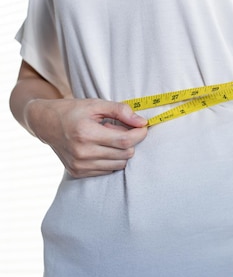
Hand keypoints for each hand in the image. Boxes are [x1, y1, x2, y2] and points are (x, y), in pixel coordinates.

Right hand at [26, 98, 147, 177]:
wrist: (46, 123)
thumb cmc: (73, 111)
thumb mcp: (96, 104)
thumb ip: (121, 111)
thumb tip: (142, 122)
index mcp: (86, 133)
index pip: (125, 141)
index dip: (139, 134)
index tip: (143, 127)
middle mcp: (82, 153)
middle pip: (125, 154)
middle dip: (130, 141)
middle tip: (120, 129)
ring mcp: (79, 165)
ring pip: (119, 164)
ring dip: (121, 151)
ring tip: (109, 138)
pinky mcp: (78, 172)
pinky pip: (108, 170)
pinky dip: (111, 159)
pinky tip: (102, 147)